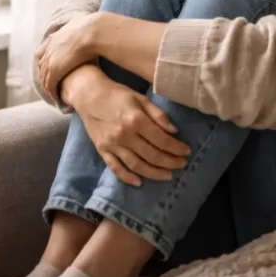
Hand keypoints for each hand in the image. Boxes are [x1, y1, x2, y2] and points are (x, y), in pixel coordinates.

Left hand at [36, 15, 99, 101]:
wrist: (92, 32)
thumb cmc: (91, 27)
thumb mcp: (79, 21)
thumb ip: (76, 22)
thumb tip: (81, 18)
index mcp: (54, 38)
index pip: (42, 53)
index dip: (45, 62)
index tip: (49, 68)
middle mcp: (49, 49)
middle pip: (42, 67)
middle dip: (45, 76)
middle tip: (51, 85)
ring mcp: (50, 60)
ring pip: (44, 77)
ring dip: (48, 86)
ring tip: (54, 93)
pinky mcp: (55, 70)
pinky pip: (50, 84)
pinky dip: (52, 91)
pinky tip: (57, 97)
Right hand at [72, 77, 191, 186]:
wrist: (88, 94)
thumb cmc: (117, 94)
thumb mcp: (140, 98)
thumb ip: (158, 115)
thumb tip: (175, 131)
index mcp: (136, 119)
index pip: (161, 140)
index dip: (176, 148)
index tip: (187, 152)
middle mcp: (124, 135)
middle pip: (152, 155)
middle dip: (170, 162)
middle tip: (182, 165)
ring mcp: (112, 144)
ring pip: (136, 165)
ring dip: (154, 173)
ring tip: (168, 175)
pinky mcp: (102, 150)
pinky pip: (115, 167)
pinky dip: (127, 177)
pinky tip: (139, 182)